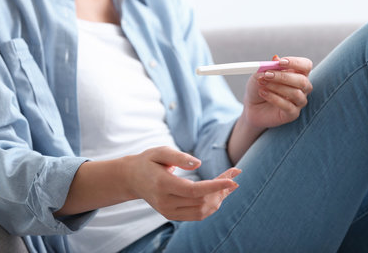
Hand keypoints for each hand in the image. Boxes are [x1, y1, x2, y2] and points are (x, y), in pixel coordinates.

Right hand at [125, 146, 240, 220]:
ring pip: (202, 210)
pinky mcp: (172, 216)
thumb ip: (179, 157)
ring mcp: (168, 211)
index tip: (233, 180)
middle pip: (201, 200)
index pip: (194, 190)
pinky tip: (220, 193)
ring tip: (230, 184)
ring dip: (220, 198)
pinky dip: (212, 205)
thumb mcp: (161, 152)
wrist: (132, 178)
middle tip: (235, 173)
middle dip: (222, 188)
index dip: (215, 186)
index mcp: (162, 184)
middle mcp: (165, 202)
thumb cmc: (149, 161)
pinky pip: (197, 215)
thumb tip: (199, 164)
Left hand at [243, 56, 312, 129]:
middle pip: (302, 80)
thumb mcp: (260, 74)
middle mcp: (302, 88)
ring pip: (296, 93)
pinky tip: (263, 93)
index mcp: (298, 74)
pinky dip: (274, 98)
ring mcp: (299, 102)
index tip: (280, 62)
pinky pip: (288, 106)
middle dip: (283, 76)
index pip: (306, 65)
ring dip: (277, 87)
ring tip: (262, 84)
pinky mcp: (293, 114)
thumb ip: (269, 66)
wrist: (252, 106)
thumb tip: (276, 58)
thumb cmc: (259, 87)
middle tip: (267, 74)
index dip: (296, 63)